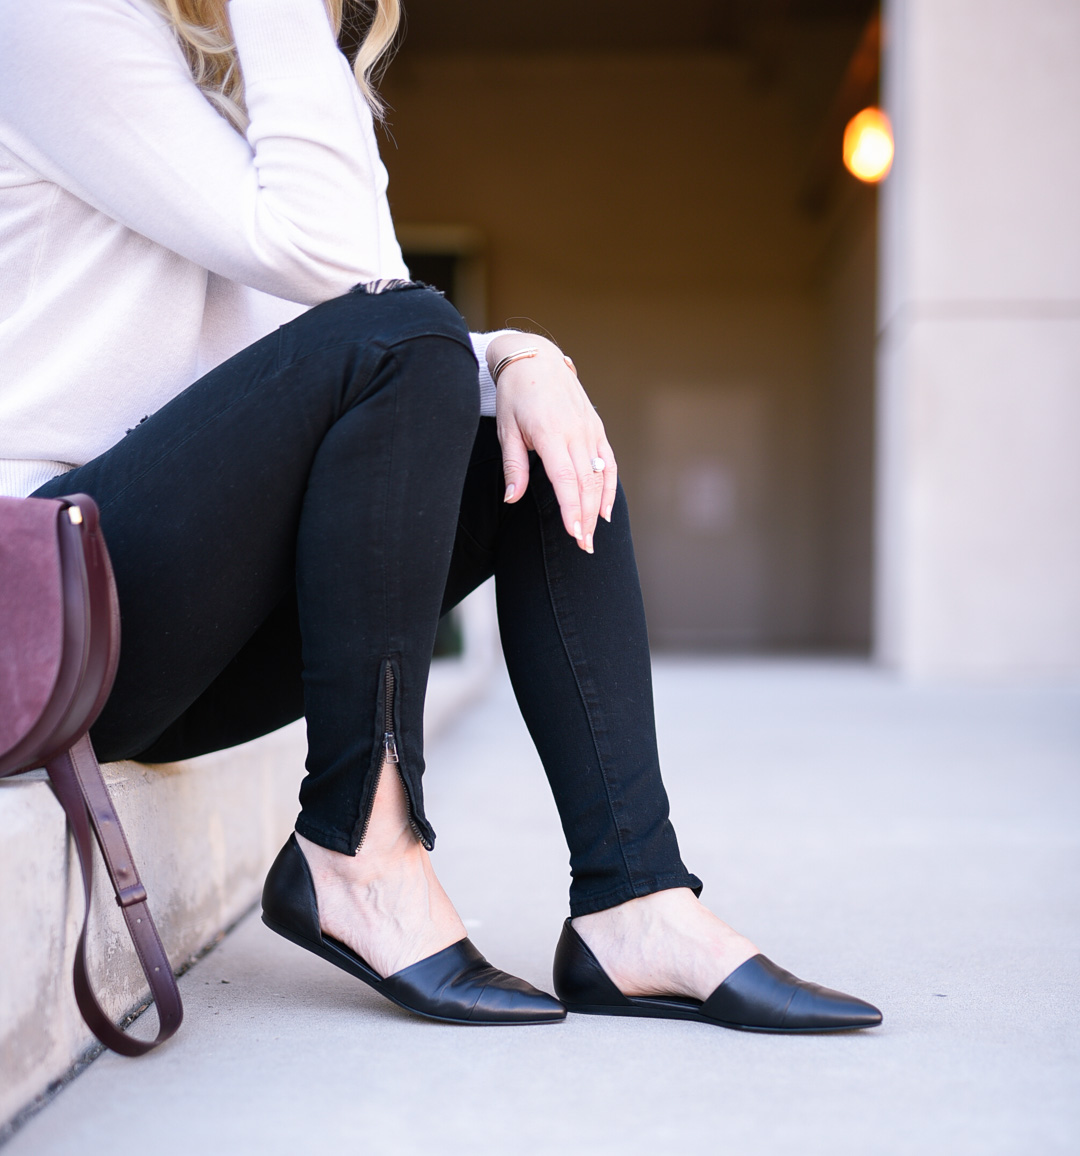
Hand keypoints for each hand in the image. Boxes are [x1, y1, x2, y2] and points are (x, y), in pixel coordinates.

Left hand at [490, 334, 616, 552]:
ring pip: (601, 476)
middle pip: (587, 483)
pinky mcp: (597, 428)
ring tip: (593, 535)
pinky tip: (605, 510)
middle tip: (583, 546)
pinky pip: (609, 462)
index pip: (566, 480)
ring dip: (598, 508)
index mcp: (551, 434)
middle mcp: (576, 433)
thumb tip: (511, 499)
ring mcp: (590, 430)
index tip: (573, 533)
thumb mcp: (506, 430)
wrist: (535, 360)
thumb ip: (512, 467)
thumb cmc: (516, 396)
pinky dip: (610, 487)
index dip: (572, 509)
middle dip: (586, 517)